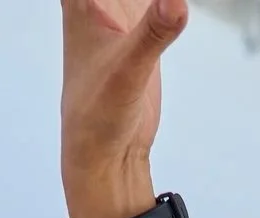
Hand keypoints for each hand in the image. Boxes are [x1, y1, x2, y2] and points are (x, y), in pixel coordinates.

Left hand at [60, 0, 188, 217]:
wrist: (105, 159)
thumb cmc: (97, 118)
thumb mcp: (129, 71)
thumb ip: (154, 32)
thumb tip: (177, 1)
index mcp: (82, 3)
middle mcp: (96, 5)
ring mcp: (120, 17)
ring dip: (153, 1)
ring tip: (173, 5)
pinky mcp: (140, 34)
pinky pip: (153, 5)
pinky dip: (167, 5)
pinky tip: (176, 8)